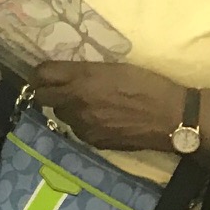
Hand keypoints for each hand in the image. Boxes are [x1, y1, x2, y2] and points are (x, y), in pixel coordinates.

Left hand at [31, 61, 187, 151]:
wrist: (171, 117)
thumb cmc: (147, 85)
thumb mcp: (114, 68)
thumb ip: (85, 72)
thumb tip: (66, 75)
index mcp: (83, 78)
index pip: (42, 74)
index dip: (39, 74)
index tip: (43, 74)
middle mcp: (76, 101)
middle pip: (42, 97)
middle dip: (47, 92)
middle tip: (58, 89)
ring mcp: (82, 124)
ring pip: (61, 114)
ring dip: (67, 108)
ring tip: (87, 104)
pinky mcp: (92, 140)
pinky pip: (77, 129)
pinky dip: (83, 123)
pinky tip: (100, 119)